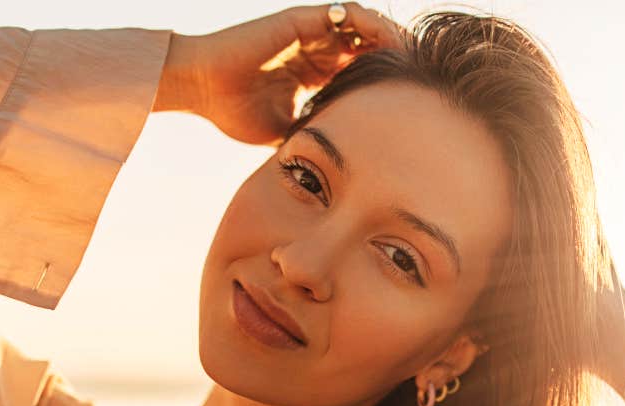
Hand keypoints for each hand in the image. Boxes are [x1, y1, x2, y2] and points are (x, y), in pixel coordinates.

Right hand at [154, 3, 402, 145]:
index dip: (385, 81)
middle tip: (422, 78)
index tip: (410, 101)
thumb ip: (308, 138)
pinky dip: (368, 24)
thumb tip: (334, 171)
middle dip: (395, 58)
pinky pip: (344, 13)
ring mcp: (309, 31)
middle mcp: (314, 49)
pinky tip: (387, 42)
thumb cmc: (233, 111)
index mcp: (311, 72)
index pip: (359, 71)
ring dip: (388, 38)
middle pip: (367, 46)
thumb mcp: (283, 131)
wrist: (202, 87)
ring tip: (409, 57)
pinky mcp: (301, 19)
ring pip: (361, 27)